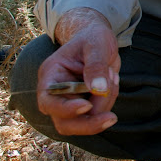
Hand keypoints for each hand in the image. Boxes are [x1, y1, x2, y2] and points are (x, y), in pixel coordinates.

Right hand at [36, 8, 120, 134]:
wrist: (98, 39)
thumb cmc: (92, 37)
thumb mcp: (96, 43)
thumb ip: (96, 65)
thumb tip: (98, 89)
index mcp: (51, 75)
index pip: (49, 102)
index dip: (66, 109)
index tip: (87, 106)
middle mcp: (56, 93)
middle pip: (64, 123)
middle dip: (89, 123)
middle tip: (111, 117)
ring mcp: (70, 101)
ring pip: (84, 121)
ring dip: (104, 103)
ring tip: (112, 75)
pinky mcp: (85, 104)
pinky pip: (98, 113)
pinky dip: (109, 100)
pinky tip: (112, 79)